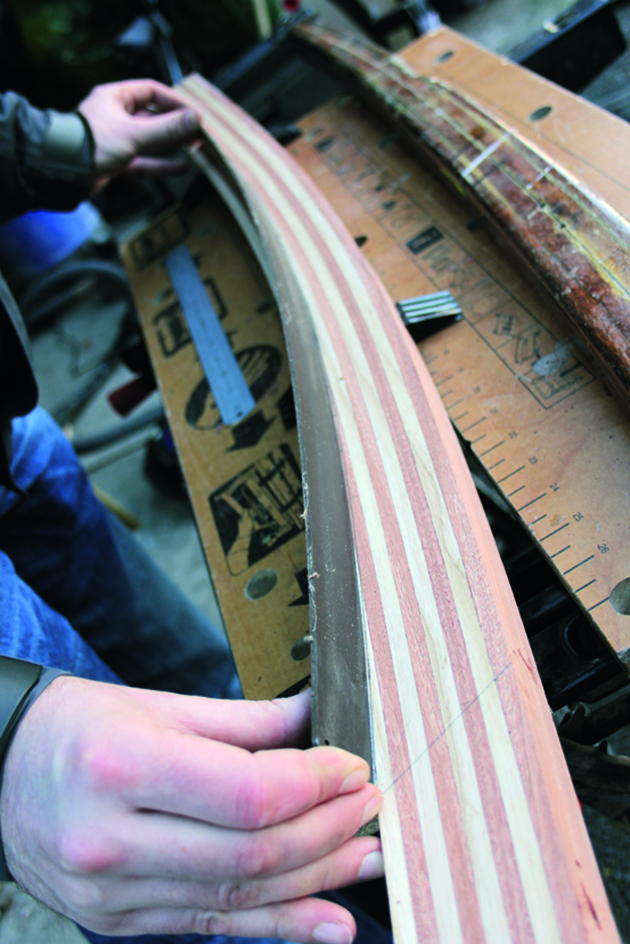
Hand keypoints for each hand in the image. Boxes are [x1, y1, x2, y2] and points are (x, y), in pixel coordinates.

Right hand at [0, 680, 382, 940]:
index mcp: (123, 768)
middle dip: (328, 830)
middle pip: (253, 850)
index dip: (316, 783)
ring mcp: (115, 893)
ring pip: (241, 895)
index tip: (352, 767)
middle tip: (372, 806)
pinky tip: (328, 922)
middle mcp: (115, 839)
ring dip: (318, 880)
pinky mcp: (122, 921)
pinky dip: (278, 926)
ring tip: (369, 857)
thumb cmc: (81, 728)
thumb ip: (244, 721)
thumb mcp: (158, 705)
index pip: (249, 792)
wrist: (2, 777)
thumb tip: (316, 721)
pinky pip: (214, 927)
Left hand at [77, 79, 200, 182]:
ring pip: (149, 140)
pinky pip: (143, 162)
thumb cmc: (91, 144)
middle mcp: (115, 116)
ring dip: (171, 144)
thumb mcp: (134, 134)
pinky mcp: (115, 162)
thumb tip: (196, 118)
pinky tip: (180, 167)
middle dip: (176, 125)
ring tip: (194, 147)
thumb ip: (167, 128)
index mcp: (114, 98)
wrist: (64, 173)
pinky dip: (160, 165)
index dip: (175, 101)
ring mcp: (115, 140)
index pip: (151, 91)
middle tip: (199, 132)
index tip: (194, 113)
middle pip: (153, 116)